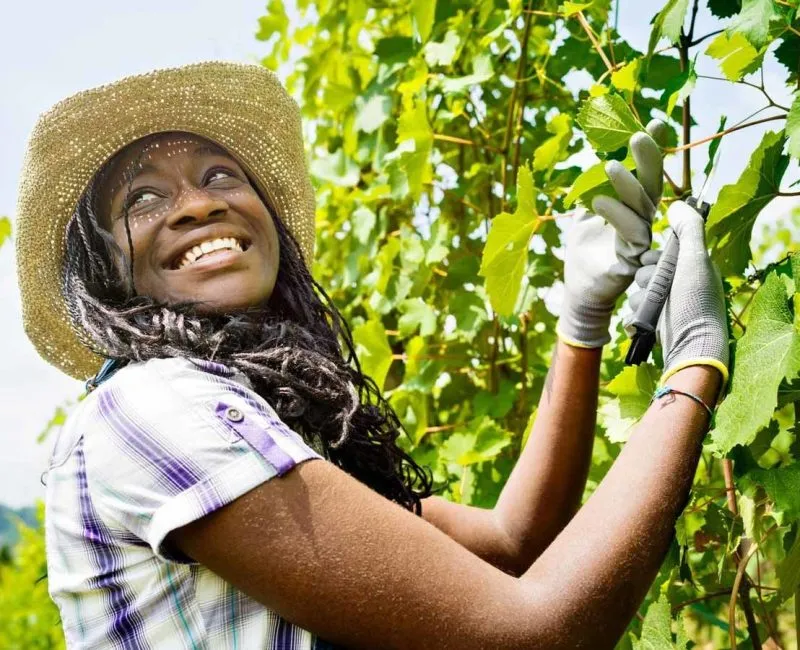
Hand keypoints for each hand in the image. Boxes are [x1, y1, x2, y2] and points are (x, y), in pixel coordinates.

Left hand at [557, 120, 664, 347]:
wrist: (578, 289)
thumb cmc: (582, 250)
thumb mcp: (583, 213)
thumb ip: (592, 187)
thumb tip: (598, 156)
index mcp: (634, 207)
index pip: (647, 175)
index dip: (653, 151)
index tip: (657, 121)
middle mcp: (643, 221)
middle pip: (652, 186)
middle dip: (649, 159)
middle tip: (639, 135)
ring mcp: (641, 241)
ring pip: (643, 208)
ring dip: (627, 185)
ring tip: (608, 167)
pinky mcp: (633, 260)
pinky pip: (632, 235)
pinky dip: (617, 216)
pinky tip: (598, 202)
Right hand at [628, 201, 728, 383]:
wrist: (690, 347)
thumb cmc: (696, 303)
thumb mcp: (696, 260)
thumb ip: (689, 230)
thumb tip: (678, 203)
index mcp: (691, 268)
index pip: (660, 252)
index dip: (653, 257)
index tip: (655, 263)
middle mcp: (679, 285)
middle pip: (644, 270)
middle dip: (645, 280)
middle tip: (656, 290)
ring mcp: (666, 305)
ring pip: (637, 292)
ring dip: (641, 300)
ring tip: (653, 310)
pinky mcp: (654, 323)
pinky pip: (634, 313)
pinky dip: (636, 318)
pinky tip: (645, 323)